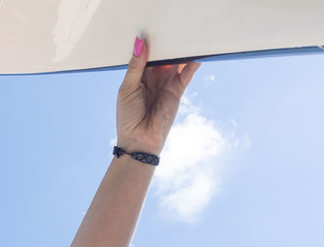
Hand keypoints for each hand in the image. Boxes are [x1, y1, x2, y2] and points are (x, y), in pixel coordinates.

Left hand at [116, 36, 200, 155]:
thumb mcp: (127, 88)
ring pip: (175, 62)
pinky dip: (191, 63)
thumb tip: (139, 43)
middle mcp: (153, 77)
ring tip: (184, 36)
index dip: (150, 43)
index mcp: (138, 75)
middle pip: (162, 56)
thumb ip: (136, 66)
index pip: (146, 54)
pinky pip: (186, 73)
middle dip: (166, 44)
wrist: (139, 141)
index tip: (152, 29)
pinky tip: (196, 53)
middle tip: (171, 28)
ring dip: (179, 51)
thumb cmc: (128, 116)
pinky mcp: (177, 91)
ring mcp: (166, 83)